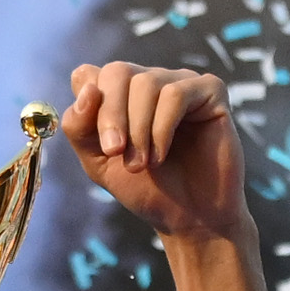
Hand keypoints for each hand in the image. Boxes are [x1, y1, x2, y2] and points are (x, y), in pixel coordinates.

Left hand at [62, 61, 252, 244]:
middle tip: (114, 151)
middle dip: (111, 115)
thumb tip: (87, 89)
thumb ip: (79, 126)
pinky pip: (176, 94)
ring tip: (143, 163)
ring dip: (139, 129)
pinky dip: (162, 128)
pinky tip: (161, 155)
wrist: (190, 218)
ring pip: (146, 83)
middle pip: (117, 72)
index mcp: (119, 93)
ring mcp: (180, 82)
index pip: (89, 74)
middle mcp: (149, 81)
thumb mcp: (98, 162)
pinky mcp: (210, 90)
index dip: (87, 104)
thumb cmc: (146, 188)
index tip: (98, 142)